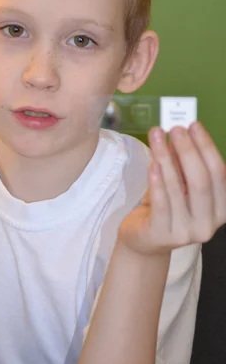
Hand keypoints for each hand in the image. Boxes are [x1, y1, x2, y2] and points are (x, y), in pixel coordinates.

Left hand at [119, 122, 225, 255]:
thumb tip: (180, 130)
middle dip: (188, 150)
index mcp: (221, 207)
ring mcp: (186, 232)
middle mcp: (209, 223)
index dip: (207, 147)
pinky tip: (152, 164)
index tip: (193, 125)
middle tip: (175, 128)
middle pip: (202, 180)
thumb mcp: (178, 182)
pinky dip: (157, 182)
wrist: (144, 239)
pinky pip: (161, 203)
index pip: (219, 173)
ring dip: (166, 158)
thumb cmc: (166, 205)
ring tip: (156, 136)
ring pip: (178, 189)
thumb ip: (181, 160)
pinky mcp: (163, 234)